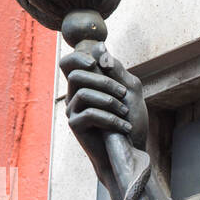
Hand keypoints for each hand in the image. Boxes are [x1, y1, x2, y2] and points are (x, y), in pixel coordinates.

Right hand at [60, 42, 148, 196]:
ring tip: (125, 113)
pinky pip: (89, 114)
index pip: (68, 63)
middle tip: (124, 93)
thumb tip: (100, 48)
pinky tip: (124, 127)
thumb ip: (116, 71)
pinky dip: (110, 118)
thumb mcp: (129, 92)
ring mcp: (73, 110)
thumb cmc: (130, 122)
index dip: (78, 57)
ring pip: (83, 93)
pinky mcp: (76, 126)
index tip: (98, 63)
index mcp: (86, 84)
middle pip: (77, 75)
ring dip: (109, 101)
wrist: (131, 151)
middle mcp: (75, 95)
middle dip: (104, 81)